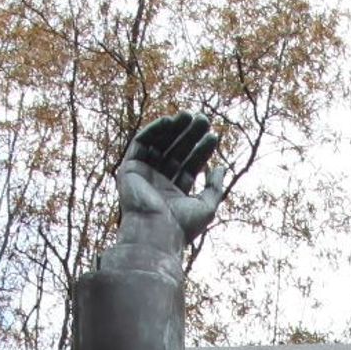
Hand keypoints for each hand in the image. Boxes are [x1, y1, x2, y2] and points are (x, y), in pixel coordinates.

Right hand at [109, 110, 224, 269]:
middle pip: (175, 152)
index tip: (214, 137)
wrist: (155, 233)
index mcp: (174, 194)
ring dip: (173, 129)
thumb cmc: (181, 226)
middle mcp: (157, 183)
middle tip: (203, 120)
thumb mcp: (206, 206)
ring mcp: (143, 176)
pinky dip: (152, 130)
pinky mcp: (129, 169)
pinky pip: (140, 144)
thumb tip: (221, 168)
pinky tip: (168, 121)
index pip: (189, 166)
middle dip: (189, 135)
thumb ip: (214, 188)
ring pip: (159, 145)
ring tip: (189, 115)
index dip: (202, 150)